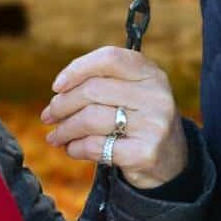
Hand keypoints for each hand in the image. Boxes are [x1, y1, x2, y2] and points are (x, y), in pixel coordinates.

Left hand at [40, 46, 187, 189]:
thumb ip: (104, 82)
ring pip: (90, 119)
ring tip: (55, 136)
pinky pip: (96, 146)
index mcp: (151, 74)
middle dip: (62, 104)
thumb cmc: (140, 120)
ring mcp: (153, 125)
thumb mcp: (134, 92)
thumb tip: (59, 89)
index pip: (109, 58)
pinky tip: (71, 149)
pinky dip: (76, 148)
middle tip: (48, 116)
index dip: (77, 69)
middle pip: (93, 91)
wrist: (172, 161)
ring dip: (64, 129)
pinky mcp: (145, 153)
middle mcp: (156, 96)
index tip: (56, 86)